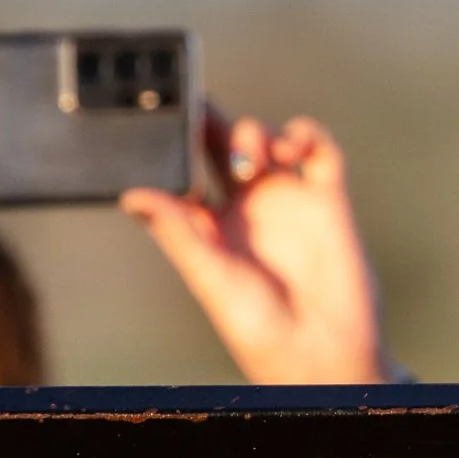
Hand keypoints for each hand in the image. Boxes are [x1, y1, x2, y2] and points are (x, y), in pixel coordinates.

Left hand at [123, 110, 391, 384]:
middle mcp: (247, 209)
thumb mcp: (208, 276)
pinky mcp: (326, 198)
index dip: (178, 146)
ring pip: (269, 141)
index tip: (164, 120)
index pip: (188, 172)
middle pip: (226, 146)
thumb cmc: (259, 329)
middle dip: (215, 121)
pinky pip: (320, 151)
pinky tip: (293, 146)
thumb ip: (176, 230)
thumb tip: (132, 195)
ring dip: (258, 132)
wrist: (322, 350)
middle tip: (203, 106)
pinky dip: (307, 134)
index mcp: (211, 227)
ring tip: (254, 157)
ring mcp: (287, 200)